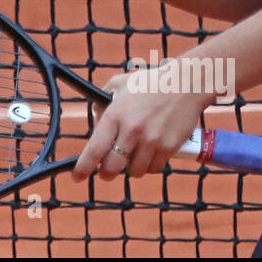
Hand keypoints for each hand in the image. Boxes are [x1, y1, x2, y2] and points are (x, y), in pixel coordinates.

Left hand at [71, 63, 214, 180]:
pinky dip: (150, 165)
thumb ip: (102, 104)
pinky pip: (154, 168)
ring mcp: (152, 140)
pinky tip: (150, 153)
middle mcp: (132, 130)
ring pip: (135, 171)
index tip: (77, 177)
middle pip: (113, 167)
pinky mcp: (169, 147)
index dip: (83, 167)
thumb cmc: (149, 84)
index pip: (94, 149)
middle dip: (107, 173)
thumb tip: (96, 125)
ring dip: (132, 168)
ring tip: (134, 155)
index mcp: (115, 115)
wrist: (184, 84)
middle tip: (107, 172)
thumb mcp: (119, 84)